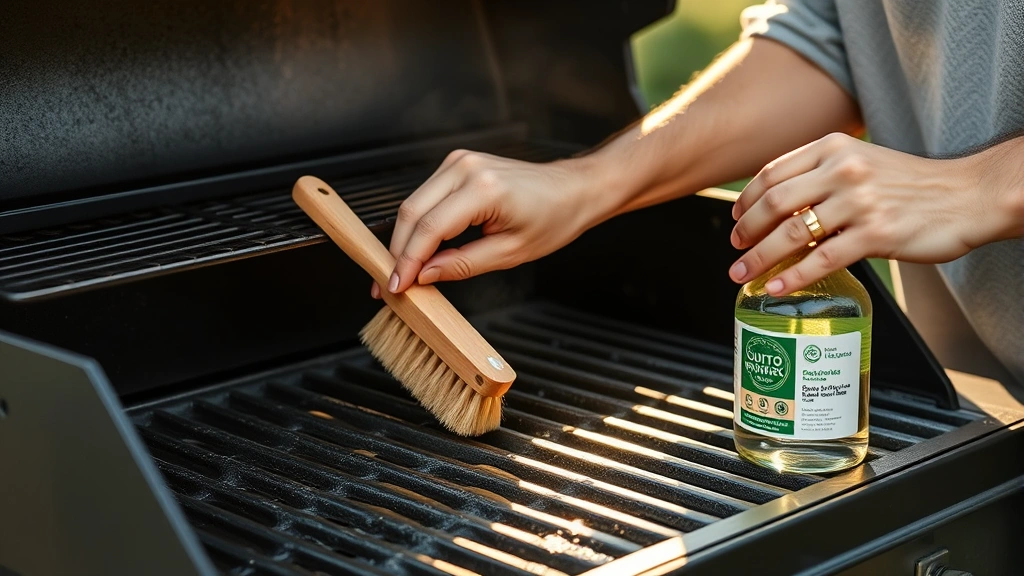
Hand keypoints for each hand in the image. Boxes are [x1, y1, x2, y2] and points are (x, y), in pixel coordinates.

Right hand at [372, 149, 607, 296]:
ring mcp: (460, 162)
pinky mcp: (458, 164)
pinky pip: (426, 196)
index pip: (430, 228)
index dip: (408, 260)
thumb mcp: (510, 253)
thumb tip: (425, 275)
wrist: (572, 190)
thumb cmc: (553, 218)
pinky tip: (417, 248)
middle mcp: (467, 168)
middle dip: (397, 251)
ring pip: (413, 203)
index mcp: (484, 189)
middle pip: (412, 212)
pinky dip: (418, 224)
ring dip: (404, 238)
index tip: (396, 286)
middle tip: (390, 283)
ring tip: (402, 270)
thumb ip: (462, 264)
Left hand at [727, 132, 1022, 295]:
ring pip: (792, 233)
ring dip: (759, 257)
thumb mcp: (863, 162)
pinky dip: (793, 276)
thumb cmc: (911, 184)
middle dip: (746, 231)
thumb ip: (823, 174)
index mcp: (834, 149)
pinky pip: (822, 260)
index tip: (734, 218)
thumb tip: (778, 204)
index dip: (746, 199)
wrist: (967, 196)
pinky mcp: (876, 235)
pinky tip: (777, 287)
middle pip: (774, 203)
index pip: (772, 173)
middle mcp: (843, 170)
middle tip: (734, 249)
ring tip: (742, 273)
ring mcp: (860, 202)